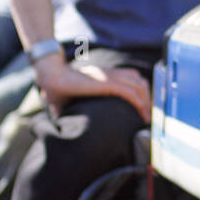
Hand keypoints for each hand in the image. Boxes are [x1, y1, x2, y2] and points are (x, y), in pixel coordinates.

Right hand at [33, 56, 150, 122]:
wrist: (51, 76)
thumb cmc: (61, 88)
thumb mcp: (81, 96)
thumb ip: (88, 104)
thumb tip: (74, 125)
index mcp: (107, 75)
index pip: (134, 79)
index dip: (142, 93)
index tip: (144, 110)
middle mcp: (111, 74)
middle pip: (141, 83)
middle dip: (148, 99)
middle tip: (147, 116)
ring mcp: (109, 77)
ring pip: (139, 87)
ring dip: (146, 102)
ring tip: (145, 118)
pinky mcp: (106, 84)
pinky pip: (130, 93)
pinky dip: (138, 103)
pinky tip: (140, 113)